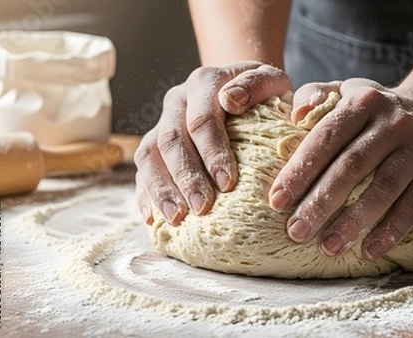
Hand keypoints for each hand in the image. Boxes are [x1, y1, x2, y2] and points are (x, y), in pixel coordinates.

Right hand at [135, 61, 291, 224]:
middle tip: (202, 207)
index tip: (228, 183)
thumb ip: (257, 85)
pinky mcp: (154, 143)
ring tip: (177, 218)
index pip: (203, 119)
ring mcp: (162, 122)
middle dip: (186, 176)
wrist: (239, 88)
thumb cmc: (262, 93)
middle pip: (172, 140)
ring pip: (149, 155)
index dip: (213, 152)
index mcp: (204, 83)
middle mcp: (178, 100)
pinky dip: (146, 194)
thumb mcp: (270, 81)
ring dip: (161, 188)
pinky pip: (142, 169)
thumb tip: (231, 100)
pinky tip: (154, 219)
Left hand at [269, 79, 412, 259]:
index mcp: (363, 101)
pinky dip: (392, 230)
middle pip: (352, 166)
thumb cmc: (375, 112)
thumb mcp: (346, 92)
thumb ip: (315, 96)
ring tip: (327, 247)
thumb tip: (295, 116)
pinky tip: (370, 250)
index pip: (326, 137)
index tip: (276, 201)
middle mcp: (393, 122)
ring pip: (383, 188)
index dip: (300, 170)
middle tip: (296, 232)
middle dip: (320, 202)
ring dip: (354, 221)